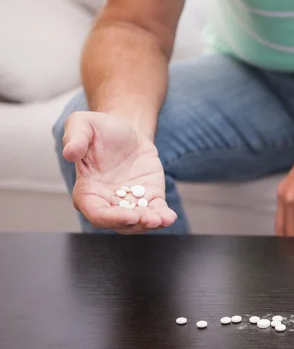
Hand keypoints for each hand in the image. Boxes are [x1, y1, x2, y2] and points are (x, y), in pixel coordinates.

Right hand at [62, 111, 176, 233]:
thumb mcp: (82, 124)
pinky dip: (162, 217)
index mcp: (87, 190)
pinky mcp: (148, 197)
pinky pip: (155, 211)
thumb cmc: (101, 129)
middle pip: (119, 222)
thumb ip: (74, 137)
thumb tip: (69, 153)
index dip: (111, 218)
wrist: (128, 131)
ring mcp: (129, 202)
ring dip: (150, 223)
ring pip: (138, 221)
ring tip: (162, 219)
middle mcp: (107, 201)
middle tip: (150, 219)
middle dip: (135, 224)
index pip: (96, 212)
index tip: (129, 216)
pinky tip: (169, 218)